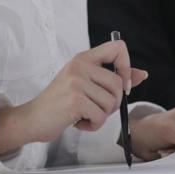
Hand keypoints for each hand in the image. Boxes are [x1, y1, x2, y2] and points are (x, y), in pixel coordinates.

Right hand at [0, 40, 146, 156]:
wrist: (32, 118)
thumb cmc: (60, 102)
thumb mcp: (86, 84)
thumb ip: (113, 77)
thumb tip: (142, 74)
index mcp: (83, 58)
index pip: (117, 47)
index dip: (126, 67)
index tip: (121, 85)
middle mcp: (80, 65)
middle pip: (118, 83)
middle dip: (112, 103)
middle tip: (94, 108)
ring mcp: (77, 81)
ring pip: (111, 103)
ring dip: (101, 116)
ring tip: (83, 114)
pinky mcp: (75, 99)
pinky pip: (100, 117)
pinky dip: (93, 125)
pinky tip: (78, 121)